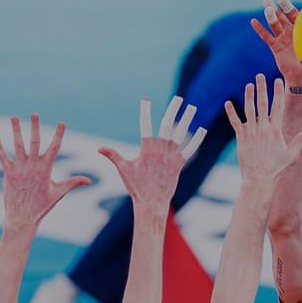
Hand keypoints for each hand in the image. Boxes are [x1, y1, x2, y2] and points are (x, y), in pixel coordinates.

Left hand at [0, 114, 90, 231]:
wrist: (23, 218)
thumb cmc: (42, 206)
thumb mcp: (59, 193)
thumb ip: (73, 183)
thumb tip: (89, 181)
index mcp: (46, 169)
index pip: (55, 148)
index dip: (59, 134)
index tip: (62, 122)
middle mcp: (33, 167)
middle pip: (35, 142)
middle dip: (35, 126)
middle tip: (34, 113)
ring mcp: (20, 169)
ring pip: (18, 146)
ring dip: (16, 130)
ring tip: (14, 117)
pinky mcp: (9, 174)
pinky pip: (2, 157)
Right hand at [98, 96, 206, 212]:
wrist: (151, 203)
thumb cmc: (136, 187)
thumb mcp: (124, 169)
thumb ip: (113, 156)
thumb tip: (99, 148)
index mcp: (146, 148)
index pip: (145, 124)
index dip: (145, 110)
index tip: (145, 99)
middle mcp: (160, 150)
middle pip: (168, 124)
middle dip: (173, 109)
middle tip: (178, 98)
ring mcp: (171, 157)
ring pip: (181, 134)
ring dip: (187, 119)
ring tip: (192, 107)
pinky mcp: (179, 164)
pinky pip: (190, 149)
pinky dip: (196, 139)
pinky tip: (202, 129)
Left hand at [226, 74, 301, 184]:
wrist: (260, 179)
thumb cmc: (276, 168)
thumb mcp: (292, 154)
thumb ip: (300, 140)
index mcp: (276, 130)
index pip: (278, 106)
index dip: (277, 92)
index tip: (277, 81)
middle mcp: (263, 129)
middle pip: (263, 104)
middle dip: (262, 88)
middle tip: (260, 75)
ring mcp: (251, 133)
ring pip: (249, 110)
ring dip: (249, 96)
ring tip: (249, 85)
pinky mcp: (241, 138)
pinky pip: (235, 122)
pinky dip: (231, 112)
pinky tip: (228, 102)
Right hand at [252, 0, 301, 86]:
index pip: (295, 15)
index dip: (288, 7)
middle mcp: (291, 32)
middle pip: (282, 17)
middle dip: (276, 7)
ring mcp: (283, 39)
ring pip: (274, 25)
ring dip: (270, 16)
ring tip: (266, 7)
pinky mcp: (276, 48)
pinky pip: (267, 38)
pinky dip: (260, 30)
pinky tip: (253, 21)